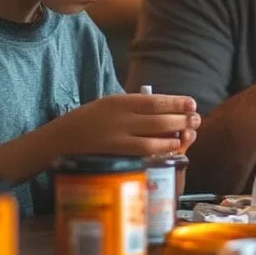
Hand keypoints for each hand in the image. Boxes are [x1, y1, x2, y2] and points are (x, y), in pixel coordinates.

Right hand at [49, 93, 200, 157]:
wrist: (58, 140)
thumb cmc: (86, 122)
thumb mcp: (108, 106)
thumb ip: (132, 108)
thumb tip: (163, 110)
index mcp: (119, 101)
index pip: (154, 100)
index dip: (176, 103)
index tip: (192, 103)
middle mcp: (119, 117)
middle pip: (159, 118)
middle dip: (182, 119)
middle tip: (197, 120)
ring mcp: (116, 137)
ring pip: (154, 137)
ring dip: (175, 136)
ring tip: (189, 135)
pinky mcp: (113, 154)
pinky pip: (143, 153)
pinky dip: (160, 151)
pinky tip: (172, 149)